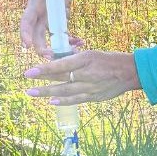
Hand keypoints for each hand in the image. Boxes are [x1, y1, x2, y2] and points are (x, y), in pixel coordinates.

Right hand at [19, 0, 83, 58]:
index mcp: (34, 7)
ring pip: (50, 42)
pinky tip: (81, 42)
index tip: (25, 45)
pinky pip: (63, 37)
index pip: (26, 22)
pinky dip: (71, 41)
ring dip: (59, 49)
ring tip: (72, 52)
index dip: (25, 34)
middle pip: (36, 38)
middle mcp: (39, 19)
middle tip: (50, 58)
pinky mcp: (57, 26)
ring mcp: (47, 24)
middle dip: (41, 49)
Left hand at [24, 50, 140, 105]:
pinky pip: (76, 99)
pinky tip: (52, 102)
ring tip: (33, 94)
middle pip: (60, 78)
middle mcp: (86, 74)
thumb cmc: (109, 60)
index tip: (29, 72)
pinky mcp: (94, 96)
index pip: (61, 65)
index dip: (44, 69)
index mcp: (85, 59)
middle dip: (42, 82)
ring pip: (65, 91)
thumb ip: (74, 59)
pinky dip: (63, 101)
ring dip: (48, 93)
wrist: (130, 72)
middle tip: (27, 85)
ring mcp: (90, 87)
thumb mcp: (91, 54)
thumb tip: (55, 63)